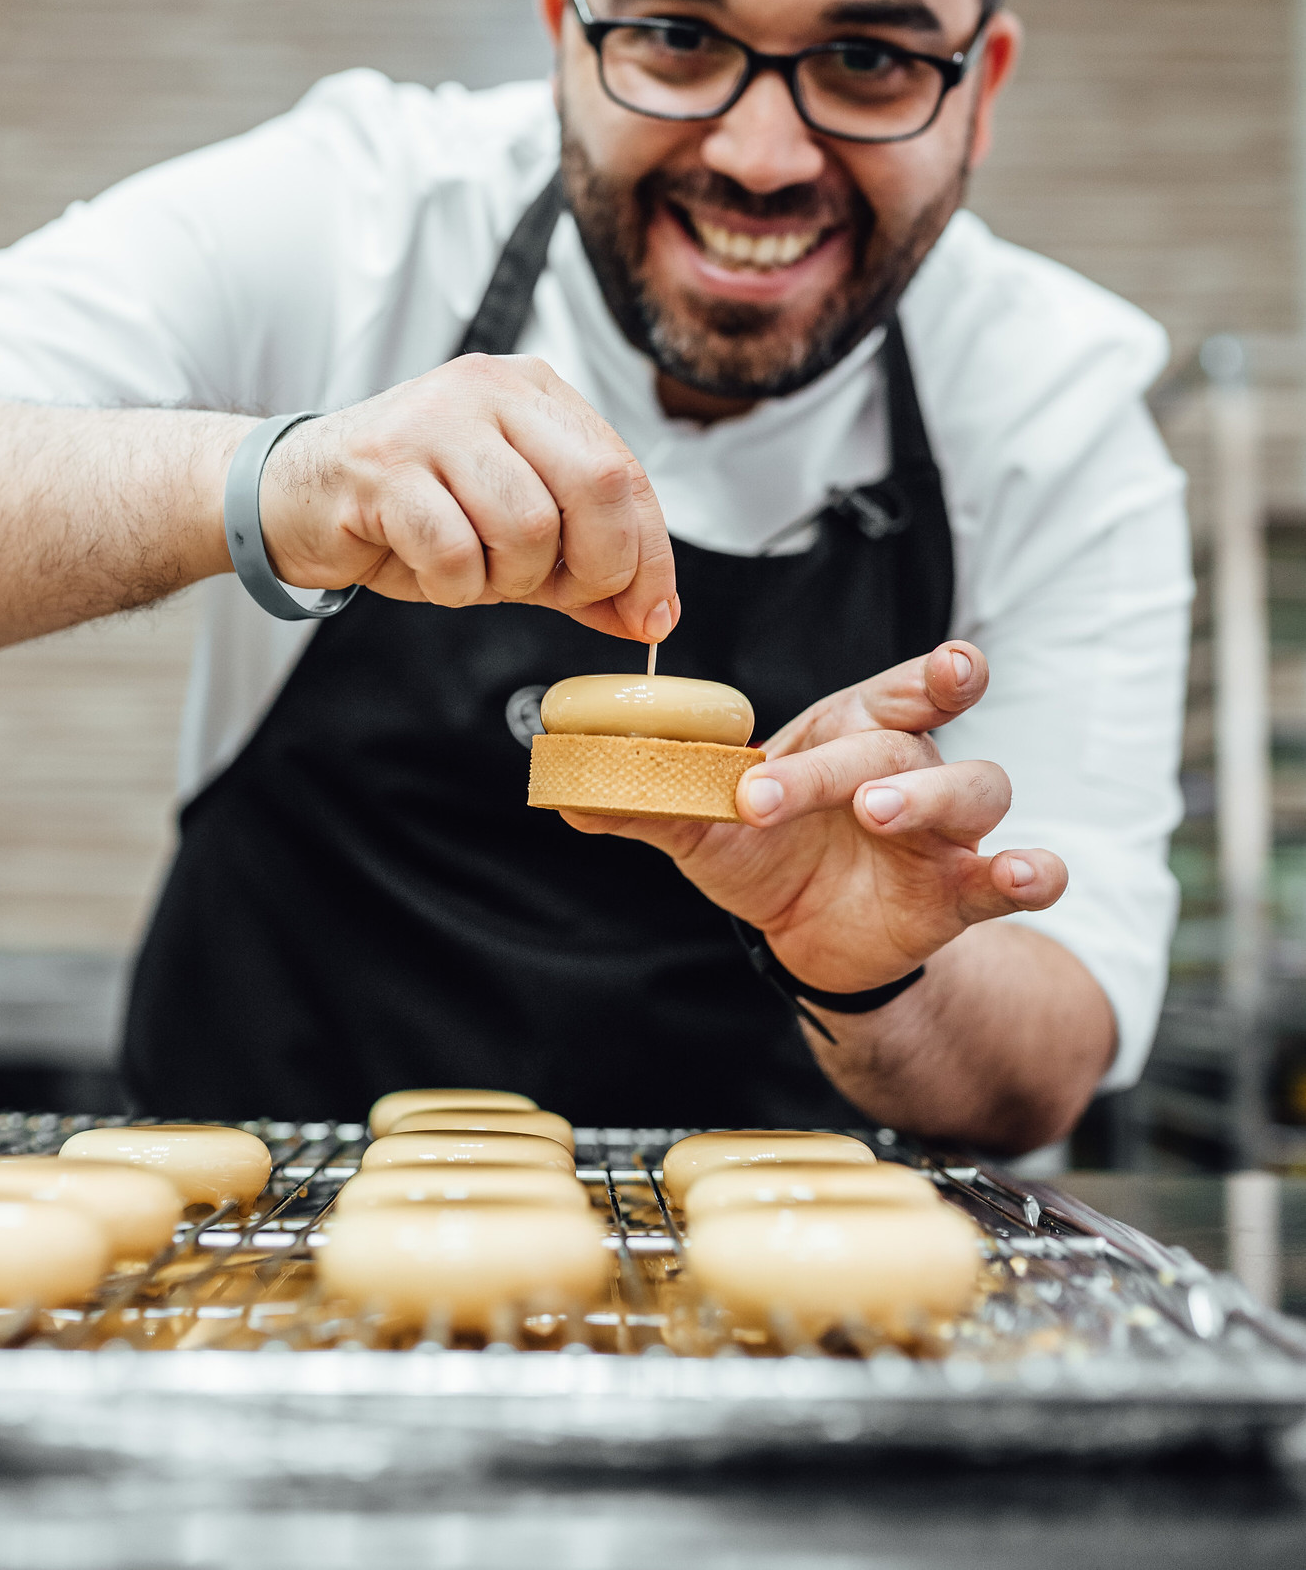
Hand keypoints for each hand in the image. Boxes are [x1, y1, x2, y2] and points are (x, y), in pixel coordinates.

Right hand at [254, 354, 679, 641]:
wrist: (293, 495)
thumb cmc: (412, 511)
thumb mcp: (511, 536)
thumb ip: (583, 570)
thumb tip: (651, 618)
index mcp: (535, 391)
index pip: (626, 472)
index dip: (651, 557)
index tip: (651, 615)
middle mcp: (491, 389)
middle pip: (597, 485)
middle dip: (595, 567)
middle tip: (557, 595)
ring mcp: (435, 420)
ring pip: (528, 525)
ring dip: (511, 579)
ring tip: (475, 573)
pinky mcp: (384, 466)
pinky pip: (457, 551)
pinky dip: (455, 587)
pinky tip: (433, 572)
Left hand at [560, 642, 1066, 990]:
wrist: (803, 930)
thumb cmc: (765, 847)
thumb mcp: (701, 824)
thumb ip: (642, 802)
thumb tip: (564, 790)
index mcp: (852, 731)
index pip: (902, 688)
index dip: (932, 674)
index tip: (951, 667)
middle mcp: (909, 767)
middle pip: (905, 747)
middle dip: (855, 765)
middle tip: (810, 793)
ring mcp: (942, 830)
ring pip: (975, 790)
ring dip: (935, 800)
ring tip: (881, 816)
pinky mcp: (958, 892)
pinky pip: (1009, 875)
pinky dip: (1030, 872)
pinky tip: (1032, 873)